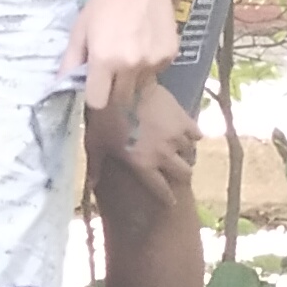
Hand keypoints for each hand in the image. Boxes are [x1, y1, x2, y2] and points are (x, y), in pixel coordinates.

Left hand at [67, 0, 179, 125]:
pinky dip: (148, 66)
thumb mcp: (80, 30)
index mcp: (104, 61)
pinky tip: (144, 44)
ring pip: (140, 87)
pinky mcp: (170, 55)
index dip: (95, 95)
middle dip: (113, 90)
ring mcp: (153, 62)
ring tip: (129, 53)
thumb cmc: (104, 2)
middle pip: (120, 99)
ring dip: (132, 79)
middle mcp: (130, 66)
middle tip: (110, 71)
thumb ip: (70, 62)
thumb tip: (61, 87)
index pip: (98, 101)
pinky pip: (156, 73)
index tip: (94, 86)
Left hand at [95, 77, 199, 191]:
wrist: (122, 85)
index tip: (170, 200)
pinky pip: (196, 134)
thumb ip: (95, 167)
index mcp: (143, 165)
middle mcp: (164, 155)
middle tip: (178, 172)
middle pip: (184, 174)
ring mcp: (176, 136)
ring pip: (190, 153)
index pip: (161, 189)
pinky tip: (188, 134)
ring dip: (185, 154)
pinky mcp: (184, 119)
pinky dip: (193, 135)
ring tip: (181, 151)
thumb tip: (90, 185)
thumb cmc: (105, 116)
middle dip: (182, 175)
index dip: (166, 197)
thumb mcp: (96, 144)